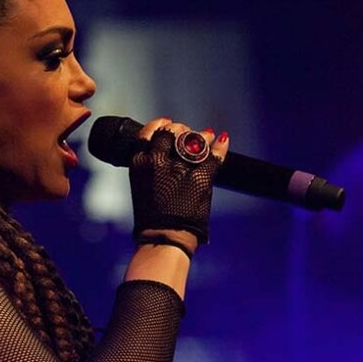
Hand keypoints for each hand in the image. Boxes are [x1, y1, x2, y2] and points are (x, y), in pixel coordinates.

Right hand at [129, 117, 229, 247]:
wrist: (163, 238)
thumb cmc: (150, 219)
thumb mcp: (141, 186)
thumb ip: (151, 166)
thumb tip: (162, 153)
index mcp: (140, 163)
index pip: (150, 132)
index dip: (160, 124)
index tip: (167, 123)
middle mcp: (158, 161)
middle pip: (172, 132)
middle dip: (182, 129)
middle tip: (188, 132)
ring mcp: (180, 169)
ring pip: (192, 140)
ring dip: (200, 136)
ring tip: (206, 136)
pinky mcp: (200, 178)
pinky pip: (214, 155)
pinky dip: (221, 146)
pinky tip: (222, 140)